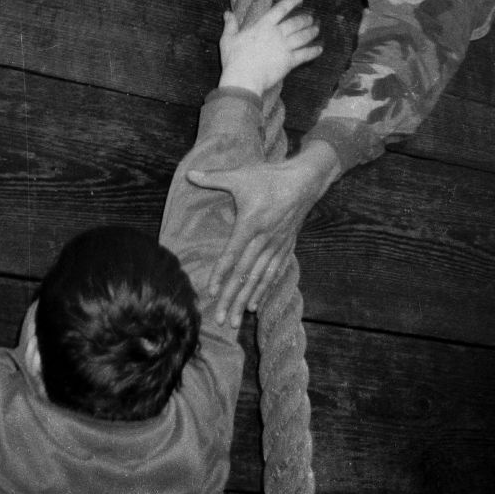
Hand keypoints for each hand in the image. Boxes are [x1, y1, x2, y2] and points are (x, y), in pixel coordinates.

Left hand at [187, 140, 339, 323]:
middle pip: (245, 275)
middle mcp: (264, 240)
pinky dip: (264, 290)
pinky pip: (273, 274)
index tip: (210, 293)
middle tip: (221, 320)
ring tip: (236, 320)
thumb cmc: (270, 177)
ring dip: (247, 301)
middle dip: (232, 299)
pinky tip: (255, 304)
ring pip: (259, 279)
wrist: (305, 180)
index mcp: (251, 225)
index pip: (232, 256)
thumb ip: (214, 177)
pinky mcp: (286, 247)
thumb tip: (189, 174)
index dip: (220, 275)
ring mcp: (277, 246)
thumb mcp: (240, 175)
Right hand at [218, 0, 321, 95]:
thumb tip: (227, 13)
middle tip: (311, 17)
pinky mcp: (289, 61)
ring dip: (311, 32)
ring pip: (302, 37)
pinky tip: (319, 49)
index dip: (291, 1)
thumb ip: (230, 25)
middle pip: (295, 23)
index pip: (280, 9)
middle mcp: (276, 34)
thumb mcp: (228, 39)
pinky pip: (305, 54)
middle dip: (305, 19)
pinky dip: (313, 51)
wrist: (244, 78)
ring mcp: (284, 47)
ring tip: (316, 29)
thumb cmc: (234, 59)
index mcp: (263, 26)